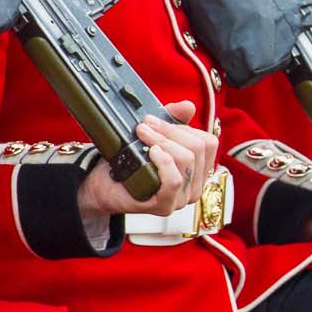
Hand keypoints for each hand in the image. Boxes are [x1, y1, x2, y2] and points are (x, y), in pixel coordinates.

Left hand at [77, 102, 218, 224]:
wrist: (102, 185)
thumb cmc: (129, 163)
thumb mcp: (154, 137)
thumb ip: (173, 121)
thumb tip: (188, 106)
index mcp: (198, 168)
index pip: (208, 143)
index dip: (184, 127)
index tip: (156, 121)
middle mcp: (195, 185)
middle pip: (197, 149)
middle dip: (169, 132)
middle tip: (145, 126)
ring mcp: (182, 198)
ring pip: (186, 162)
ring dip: (162, 142)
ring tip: (142, 136)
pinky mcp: (165, 206)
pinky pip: (174, 181)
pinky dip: (163, 163)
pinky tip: (151, 154)